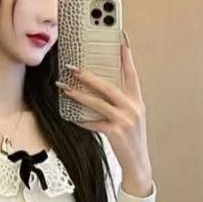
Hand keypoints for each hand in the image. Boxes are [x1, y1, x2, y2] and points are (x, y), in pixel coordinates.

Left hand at [55, 31, 150, 180]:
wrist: (138, 164)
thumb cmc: (131, 139)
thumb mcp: (130, 117)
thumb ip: (119, 102)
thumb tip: (98, 88)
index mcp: (137, 101)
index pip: (131, 73)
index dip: (126, 55)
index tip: (120, 37)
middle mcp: (133, 107)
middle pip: (108, 86)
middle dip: (89, 75)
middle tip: (72, 67)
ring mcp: (125, 120)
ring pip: (97, 102)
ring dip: (78, 94)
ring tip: (64, 88)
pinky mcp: (115, 132)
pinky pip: (93, 122)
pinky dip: (81, 119)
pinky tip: (71, 116)